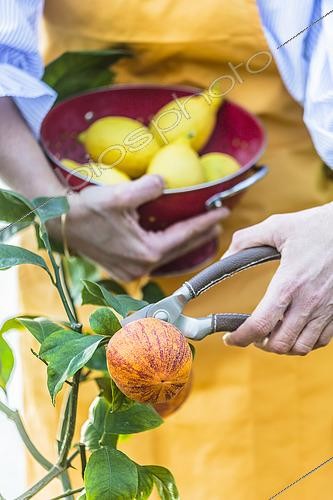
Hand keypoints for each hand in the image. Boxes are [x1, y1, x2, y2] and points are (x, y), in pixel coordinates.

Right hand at [50, 175, 227, 280]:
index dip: (206, 222)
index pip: (185, 235)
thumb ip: (148, 188)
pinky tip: (173, 240)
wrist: (60, 223)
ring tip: (202, 231)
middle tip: (219, 222)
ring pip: (167, 256)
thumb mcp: (120, 195)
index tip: (223, 212)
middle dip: (202, 235)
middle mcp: (141, 267)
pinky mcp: (122, 270)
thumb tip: (165, 181)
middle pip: (180, 250)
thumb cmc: (87, 209)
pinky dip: (167, 248)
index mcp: (145, 252)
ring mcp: (131, 272)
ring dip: (186, 243)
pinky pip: (153, 259)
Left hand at [222, 203, 332, 354]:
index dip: (240, 337)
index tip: (229, 338)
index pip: (260, 324)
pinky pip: (321, 341)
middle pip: (280, 344)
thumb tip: (225, 256)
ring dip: (283, 346)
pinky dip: (304, 342)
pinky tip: (296, 329)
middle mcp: (308, 302)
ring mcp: (327, 309)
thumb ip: (246, 240)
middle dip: (260, 344)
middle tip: (252, 333)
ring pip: (301, 347)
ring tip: (273, 333)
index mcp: (289, 283)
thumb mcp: (277, 226)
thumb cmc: (317, 226)